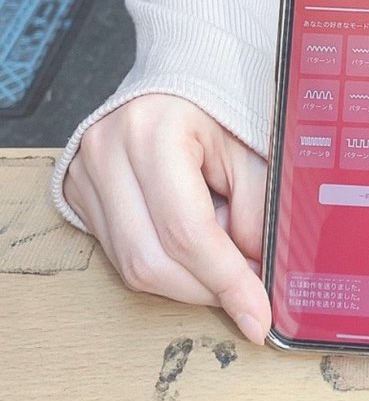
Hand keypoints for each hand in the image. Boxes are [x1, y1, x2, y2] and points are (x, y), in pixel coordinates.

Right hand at [62, 94, 270, 343]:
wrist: (178, 82)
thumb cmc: (218, 110)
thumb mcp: (251, 151)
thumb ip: (258, 211)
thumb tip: (257, 274)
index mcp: (155, 131)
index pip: (188, 231)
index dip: (227, 282)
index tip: (258, 317)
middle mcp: (108, 152)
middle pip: (152, 260)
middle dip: (206, 290)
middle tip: (248, 295)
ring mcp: (85, 173)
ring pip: (132, 266)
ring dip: (186, 281)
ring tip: (222, 259)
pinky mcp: (78, 192)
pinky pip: (120, 255)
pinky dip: (164, 266)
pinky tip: (191, 249)